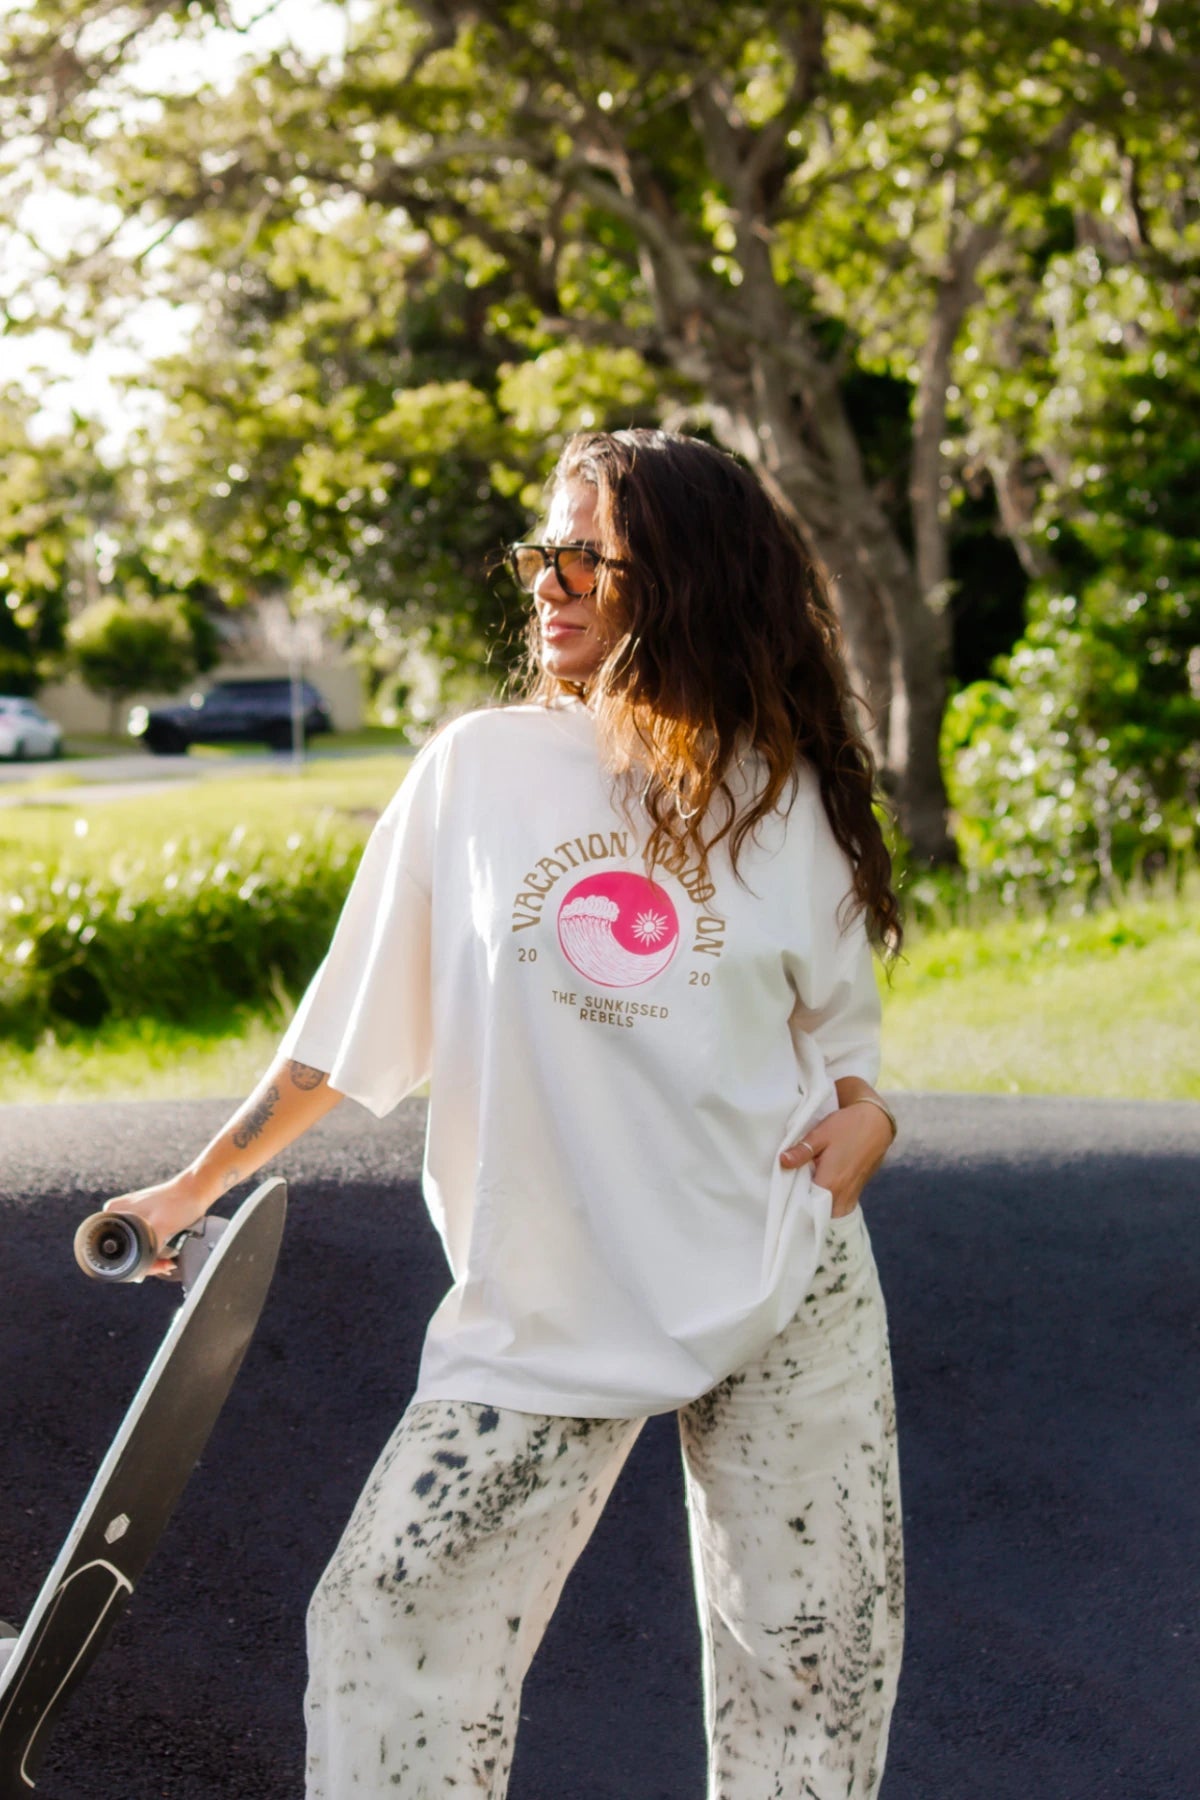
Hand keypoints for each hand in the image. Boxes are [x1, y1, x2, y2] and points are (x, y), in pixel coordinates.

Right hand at [102, 1171, 214, 1278]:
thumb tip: (138, 1273)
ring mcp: (132, 1217)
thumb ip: (146, 1248)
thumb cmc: (178, 1201)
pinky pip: (144, 1242)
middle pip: (124, 1250)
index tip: (148, 1270)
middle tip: (163, 1267)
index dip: (130, 1264)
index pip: (113, 1248)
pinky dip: (155, 1251)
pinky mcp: (144, 1220)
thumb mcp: (159, 1226)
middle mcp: (119, 1214)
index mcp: (113, 1212)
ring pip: (135, 1248)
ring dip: (151, 1259)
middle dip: (143, 1264)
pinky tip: (166, 1257)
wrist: (195, 1189)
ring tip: (167, 1263)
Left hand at [779, 1101, 893, 1217]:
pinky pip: (840, 1208)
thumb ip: (802, 1151)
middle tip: (791, 1196)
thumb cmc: (847, 1127)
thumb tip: (783, 1162)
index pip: (807, 1208)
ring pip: (830, 1213)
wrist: (876, 1124)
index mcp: (830, 1183)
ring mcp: (851, 1196)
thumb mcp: (820, 1135)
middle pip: (818, 1214)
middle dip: (805, 1209)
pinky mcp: (856, 1192)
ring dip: (818, 1208)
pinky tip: (819, 1192)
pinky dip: (829, 1206)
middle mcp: (842, 1195)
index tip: (784, 1201)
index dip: (794, 1207)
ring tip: (804, 1195)